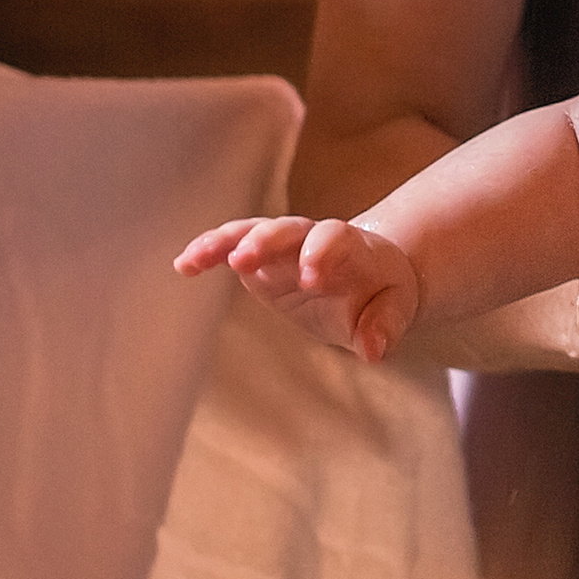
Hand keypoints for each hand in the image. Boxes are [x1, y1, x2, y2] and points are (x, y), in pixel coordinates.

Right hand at [177, 215, 419, 361]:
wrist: (369, 275)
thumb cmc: (382, 291)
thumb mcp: (394, 308)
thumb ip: (385, 325)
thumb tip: (373, 351)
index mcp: (351, 248)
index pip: (335, 238)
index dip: (323, 254)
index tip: (312, 280)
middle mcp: (313, 239)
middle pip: (288, 228)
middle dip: (265, 240)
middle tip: (242, 260)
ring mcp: (283, 246)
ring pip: (253, 230)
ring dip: (227, 242)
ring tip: (197, 259)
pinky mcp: (260, 259)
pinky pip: (232, 245)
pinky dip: (209, 250)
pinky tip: (184, 266)